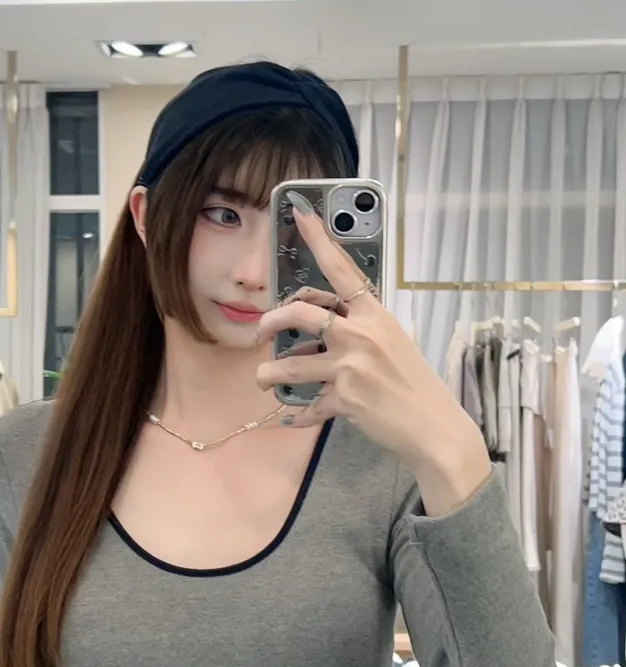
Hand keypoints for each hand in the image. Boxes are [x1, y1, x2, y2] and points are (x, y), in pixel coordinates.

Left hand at [255, 197, 483, 474]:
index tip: (300, 214)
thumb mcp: (393, 342)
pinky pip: (308, 407)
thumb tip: (324, 329)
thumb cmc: (415, 383)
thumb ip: (361, 330)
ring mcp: (351, 367)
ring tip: (263, 378)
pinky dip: (296, 417)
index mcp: (375, 315)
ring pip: (292, 365)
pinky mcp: (345, 399)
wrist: (433, 425)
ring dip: (269, 374)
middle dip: (271, 321)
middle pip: (301, 313)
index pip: (343, 270)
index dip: (319, 240)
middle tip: (261, 332)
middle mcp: (361, 335)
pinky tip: (289, 420)